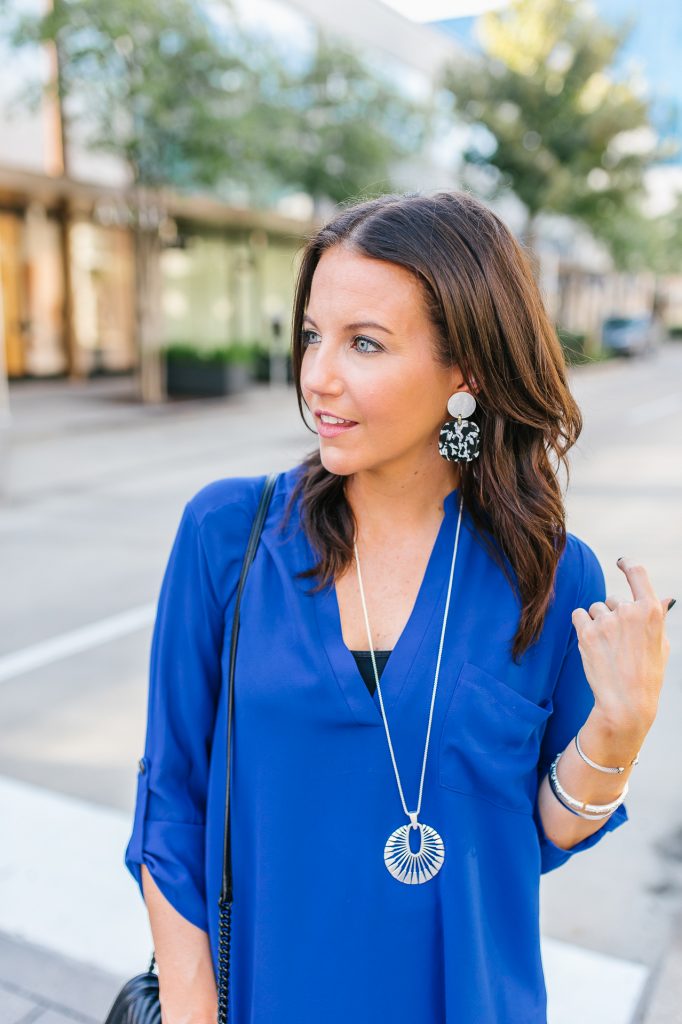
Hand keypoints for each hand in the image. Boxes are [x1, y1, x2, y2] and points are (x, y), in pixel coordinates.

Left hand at [571, 557, 672, 732]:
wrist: (626, 703)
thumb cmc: (647, 675)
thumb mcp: (661, 644)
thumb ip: (659, 618)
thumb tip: (666, 597)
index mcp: (651, 610)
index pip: (638, 573)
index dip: (628, 564)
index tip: (622, 562)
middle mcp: (629, 611)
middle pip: (613, 599)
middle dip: (614, 616)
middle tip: (620, 644)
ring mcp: (607, 620)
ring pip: (595, 609)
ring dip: (597, 623)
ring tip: (608, 649)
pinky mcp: (586, 632)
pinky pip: (579, 614)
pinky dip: (582, 625)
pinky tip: (592, 644)